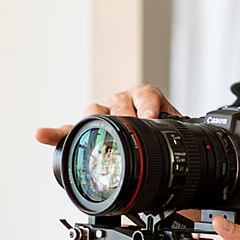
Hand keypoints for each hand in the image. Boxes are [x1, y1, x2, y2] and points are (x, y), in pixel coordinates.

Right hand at [35, 84, 179, 146]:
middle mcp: (122, 103)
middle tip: (129, 127)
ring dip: (96, 122)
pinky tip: (41, 134)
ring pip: (94, 113)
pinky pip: (69, 131)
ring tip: (98, 131)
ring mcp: (102, 114)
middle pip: (116, 103)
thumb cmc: (163, 136)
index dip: (146, 105)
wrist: (155, 144)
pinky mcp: (86, 129)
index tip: (150, 115)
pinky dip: (55, 134)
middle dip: (123, 116)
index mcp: (146, 99)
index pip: (144, 95)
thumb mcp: (175, 133)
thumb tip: (197, 136)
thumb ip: (181, 131)